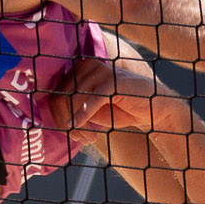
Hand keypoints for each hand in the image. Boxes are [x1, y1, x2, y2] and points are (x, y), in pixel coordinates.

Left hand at [49, 46, 188, 153]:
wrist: (153, 109)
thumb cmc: (120, 109)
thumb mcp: (91, 110)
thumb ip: (72, 108)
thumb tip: (51, 117)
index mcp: (79, 69)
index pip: (54, 93)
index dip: (57, 116)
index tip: (69, 133)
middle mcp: (87, 65)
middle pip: (60, 96)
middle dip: (65, 121)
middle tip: (79, 138)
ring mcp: (100, 70)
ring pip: (73, 99)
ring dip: (77, 123)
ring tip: (89, 137)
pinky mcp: (113, 80)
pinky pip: (91, 100)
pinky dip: (83, 116)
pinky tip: (82, 129)